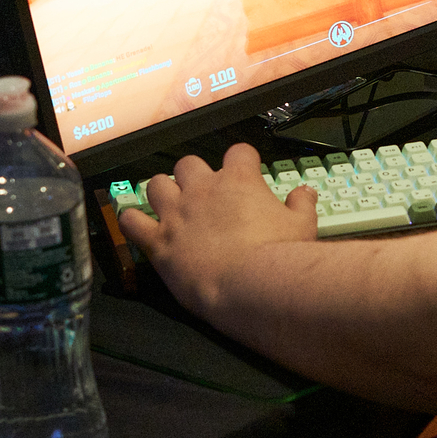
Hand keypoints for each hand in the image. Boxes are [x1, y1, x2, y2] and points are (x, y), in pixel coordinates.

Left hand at [117, 143, 316, 317]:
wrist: (252, 285)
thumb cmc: (280, 253)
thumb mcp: (303, 225)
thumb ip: (302, 204)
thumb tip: (305, 192)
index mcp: (239, 180)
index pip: (238, 152)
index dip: (243, 161)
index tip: (246, 174)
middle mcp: (203, 189)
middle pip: (188, 163)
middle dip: (194, 175)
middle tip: (203, 194)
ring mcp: (177, 213)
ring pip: (156, 184)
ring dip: (163, 192)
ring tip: (170, 205)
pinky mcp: (158, 241)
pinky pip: (131, 221)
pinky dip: (132, 220)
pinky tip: (137, 224)